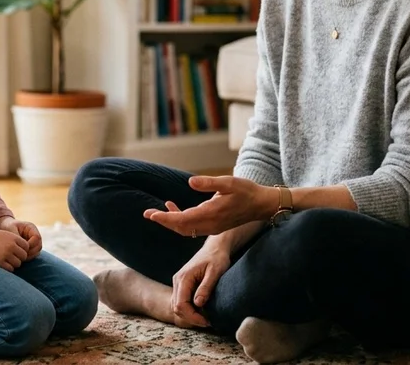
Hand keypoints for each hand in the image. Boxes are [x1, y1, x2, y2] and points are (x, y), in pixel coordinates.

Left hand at [0, 217, 42, 259]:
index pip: (37, 237)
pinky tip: (20, 258)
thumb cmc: (7, 226)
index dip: (31, 244)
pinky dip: (28, 257)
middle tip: (21, 255)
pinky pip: (33, 255)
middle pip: (39, 245)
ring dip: (30, 256)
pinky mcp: (31, 248)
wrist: (4, 227)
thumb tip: (20, 247)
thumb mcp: (10, 229)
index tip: (21, 248)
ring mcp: (33, 242)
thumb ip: (16, 237)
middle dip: (31, 252)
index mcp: (31, 228)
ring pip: (37, 251)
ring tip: (20, 257)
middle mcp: (34, 235)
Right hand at [0, 228, 28, 271]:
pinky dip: (7, 268)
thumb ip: (15, 242)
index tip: (15, 252)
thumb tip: (25, 252)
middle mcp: (12, 246)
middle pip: (23, 256)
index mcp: (13, 237)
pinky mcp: (0, 263)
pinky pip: (10, 269)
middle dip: (18, 258)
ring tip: (4, 260)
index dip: (22, 250)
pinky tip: (1, 264)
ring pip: (18, 264)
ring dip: (13, 264)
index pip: (26, 247)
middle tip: (10, 257)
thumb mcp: (4, 235)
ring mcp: (6, 255)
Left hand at [144, 176, 277, 236]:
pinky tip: (173, 207)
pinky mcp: (214, 226)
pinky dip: (180, 220)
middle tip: (147, 214)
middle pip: (181, 227)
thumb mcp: (230, 182)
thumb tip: (191, 181)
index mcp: (212, 214)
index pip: (183, 220)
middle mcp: (210, 224)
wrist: (262, 205)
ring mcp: (212, 227)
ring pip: (186, 229)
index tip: (152, 215)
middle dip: (164, 221)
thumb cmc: (247, 191)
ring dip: (170, 222)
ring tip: (156, 213)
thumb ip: (210, 183)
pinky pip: (192, 227)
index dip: (166, 218)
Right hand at [170, 242, 230, 327]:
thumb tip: (198, 304)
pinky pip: (181, 301)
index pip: (180, 304)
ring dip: (190, 315)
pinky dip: (189, 309)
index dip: (192, 316)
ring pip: (177, 306)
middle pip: (177, 307)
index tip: (206, 321)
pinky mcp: (182, 285)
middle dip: (191, 318)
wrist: (214, 248)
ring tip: (205, 317)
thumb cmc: (216, 258)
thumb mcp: (215, 272)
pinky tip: (202, 311)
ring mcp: (178, 283)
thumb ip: (206, 287)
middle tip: (207, 322)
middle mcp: (178, 281)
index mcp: (184, 278)